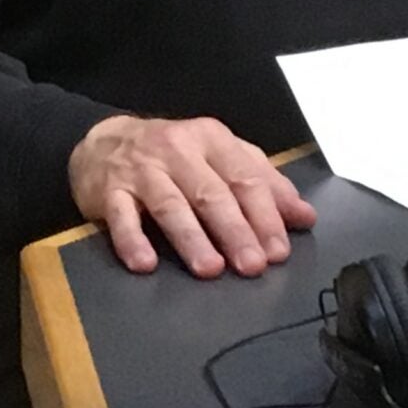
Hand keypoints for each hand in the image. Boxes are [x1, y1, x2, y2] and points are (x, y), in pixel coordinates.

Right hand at [67, 115, 317, 277]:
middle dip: (235, 231)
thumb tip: (304, 216)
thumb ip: (263, 182)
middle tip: (252, 265)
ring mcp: (141, 169)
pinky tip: (145, 262)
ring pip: (170, 204)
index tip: (278, 250)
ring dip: (191, 238)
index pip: (244, 177)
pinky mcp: (109, 190)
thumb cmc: (173, 155)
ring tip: (210, 268)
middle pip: (211, 193)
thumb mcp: (221, 158)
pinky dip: (132, 239)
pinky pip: (121, 216)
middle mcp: (177, 149)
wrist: (104, 143)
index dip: (263, 215)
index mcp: (211, 139)